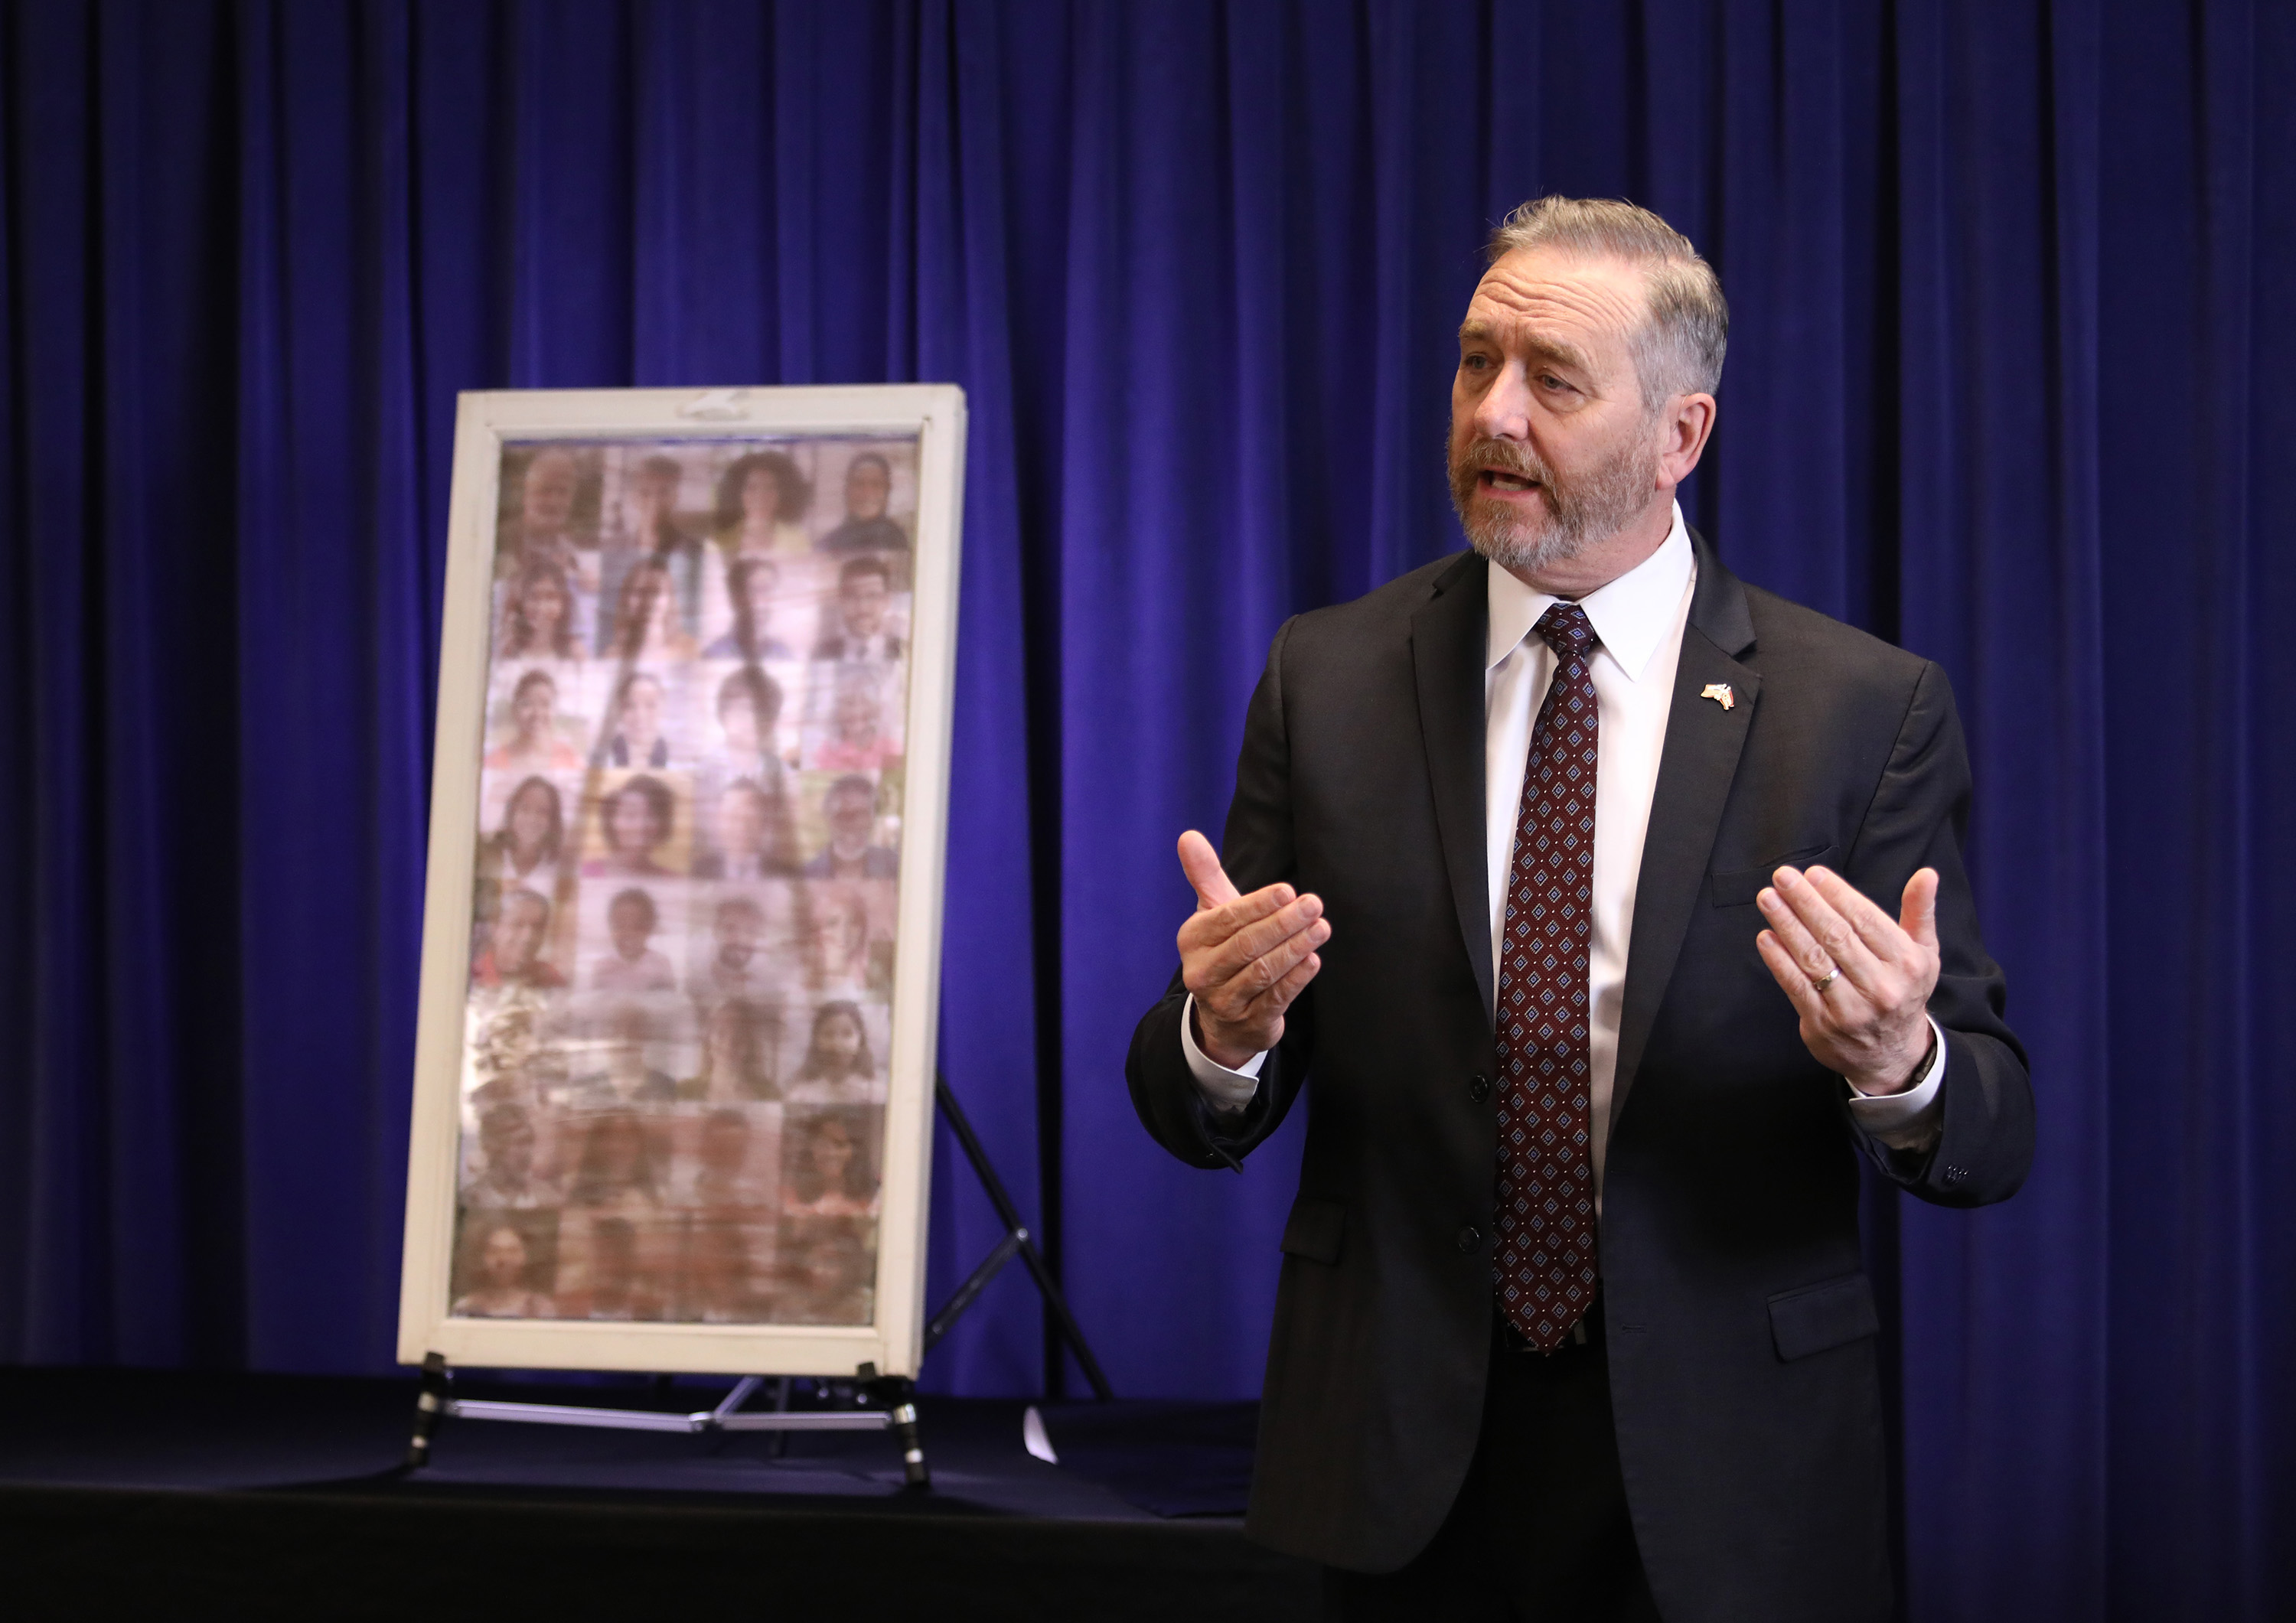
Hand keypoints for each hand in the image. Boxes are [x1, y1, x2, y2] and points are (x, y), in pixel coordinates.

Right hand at [1175, 830, 1330, 1069]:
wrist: (1222, 1018)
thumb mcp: (1212, 913)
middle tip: (1314, 905)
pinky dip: (1296, 979)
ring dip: (1294, 948)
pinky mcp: (1250, 1023)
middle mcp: (1202, 972)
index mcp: (1193, 939)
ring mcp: (1224, 1001)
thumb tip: (1188, 835)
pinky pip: (1276, 999)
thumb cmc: (1223, 950)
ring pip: (1263, 972)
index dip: (1258, 905)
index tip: (1288, 891)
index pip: (1227, 919)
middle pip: (1246, 945)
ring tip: (1322, 928)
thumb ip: (1205, 874)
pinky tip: (1313, 960)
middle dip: (1283, 924)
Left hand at [1755, 865, 1940, 1094]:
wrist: (1892, 1055)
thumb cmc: (1904, 990)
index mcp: (1907, 964)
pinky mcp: (1822, 1025)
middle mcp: (1881, 987)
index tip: (1813, 873)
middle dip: (1806, 902)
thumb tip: (1927, 873)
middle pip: (1836, 935)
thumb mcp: (1923, 953)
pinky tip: (1766, 936)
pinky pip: (1796, 986)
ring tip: (1768, 898)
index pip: (1866, 920)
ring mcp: (1850, 1008)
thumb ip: (1920, 912)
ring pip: (1813, 958)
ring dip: (1786, 925)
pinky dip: (1778, 959)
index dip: (1837, 894)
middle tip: (1783, 877)